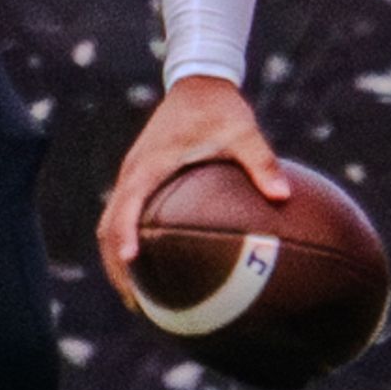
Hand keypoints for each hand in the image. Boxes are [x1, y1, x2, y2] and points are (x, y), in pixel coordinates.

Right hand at [97, 75, 289, 309]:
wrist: (198, 83)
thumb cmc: (220, 109)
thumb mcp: (243, 132)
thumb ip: (262, 163)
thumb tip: (283, 197)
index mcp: (149, 166)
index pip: (126, 207)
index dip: (124, 237)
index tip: (132, 265)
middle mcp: (132, 174)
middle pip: (107, 228)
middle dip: (116, 268)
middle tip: (137, 306)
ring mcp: (132, 177)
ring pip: (109, 226)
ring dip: (117, 260)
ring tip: (138, 299)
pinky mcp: (139, 180)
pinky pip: (123, 217)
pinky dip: (126, 243)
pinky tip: (150, 268)